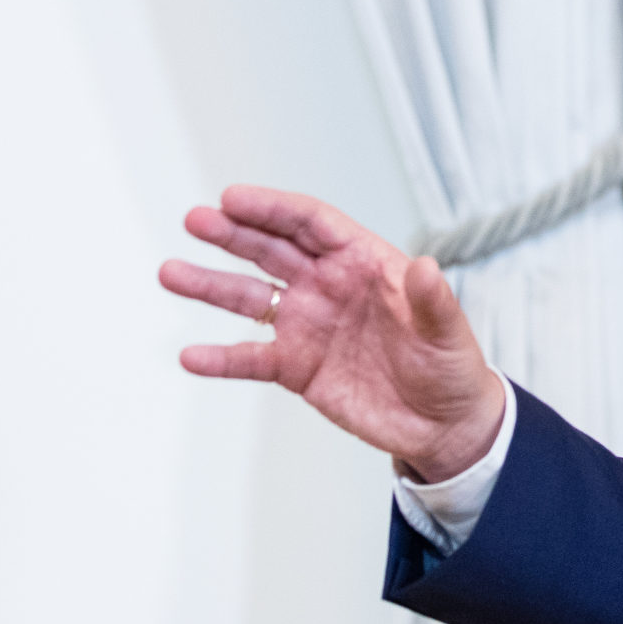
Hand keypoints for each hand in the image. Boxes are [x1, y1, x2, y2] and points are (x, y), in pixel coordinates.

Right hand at [157, 187, 505, 483]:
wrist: (443, 425)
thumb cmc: (451, 368)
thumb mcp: (447, 333)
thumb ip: (431, 301)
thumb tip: (425, 267)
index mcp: (363, 263)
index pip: (311, 224)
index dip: (273, 209)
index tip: (232, 198)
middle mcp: (328, 286)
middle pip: (272, 250)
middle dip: (233, 234)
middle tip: (194, 220)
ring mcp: (308, 325)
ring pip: (250, 297)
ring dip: (211, 285)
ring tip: (171, 273)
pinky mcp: (297, 368)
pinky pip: (251, 359)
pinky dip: (221, 357)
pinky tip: (191, 355)